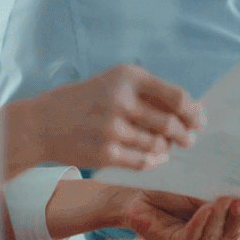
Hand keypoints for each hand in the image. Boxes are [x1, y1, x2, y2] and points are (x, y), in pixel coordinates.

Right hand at [6, 64, 203, 170]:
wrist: (41, 123)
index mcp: (127, 77)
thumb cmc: (84, 102)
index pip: (177, 97)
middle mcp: (120, 100)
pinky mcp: (105, 153)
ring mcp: (111, 129)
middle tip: (189, 140)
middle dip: (186, 135)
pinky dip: (154, 161)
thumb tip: (189, 111)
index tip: (198, 120)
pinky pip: (143, 162)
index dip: (193, 112)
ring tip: (166, 148)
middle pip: (171, 124)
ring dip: (167, 149)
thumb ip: (147, 93)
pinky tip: (155, 159)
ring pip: (158, 145)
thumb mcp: (112, 83)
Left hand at [119, 188, 239, 239]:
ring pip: (214, 237)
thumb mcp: (202, 182)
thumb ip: (223, 185)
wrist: (138, 189)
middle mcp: (211, 233)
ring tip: (224, 200)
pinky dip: (199, 224)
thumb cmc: (172, 184)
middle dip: (239, 217)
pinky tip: (204, 209)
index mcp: (222, 219)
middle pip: (233, 233)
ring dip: (220, 219)